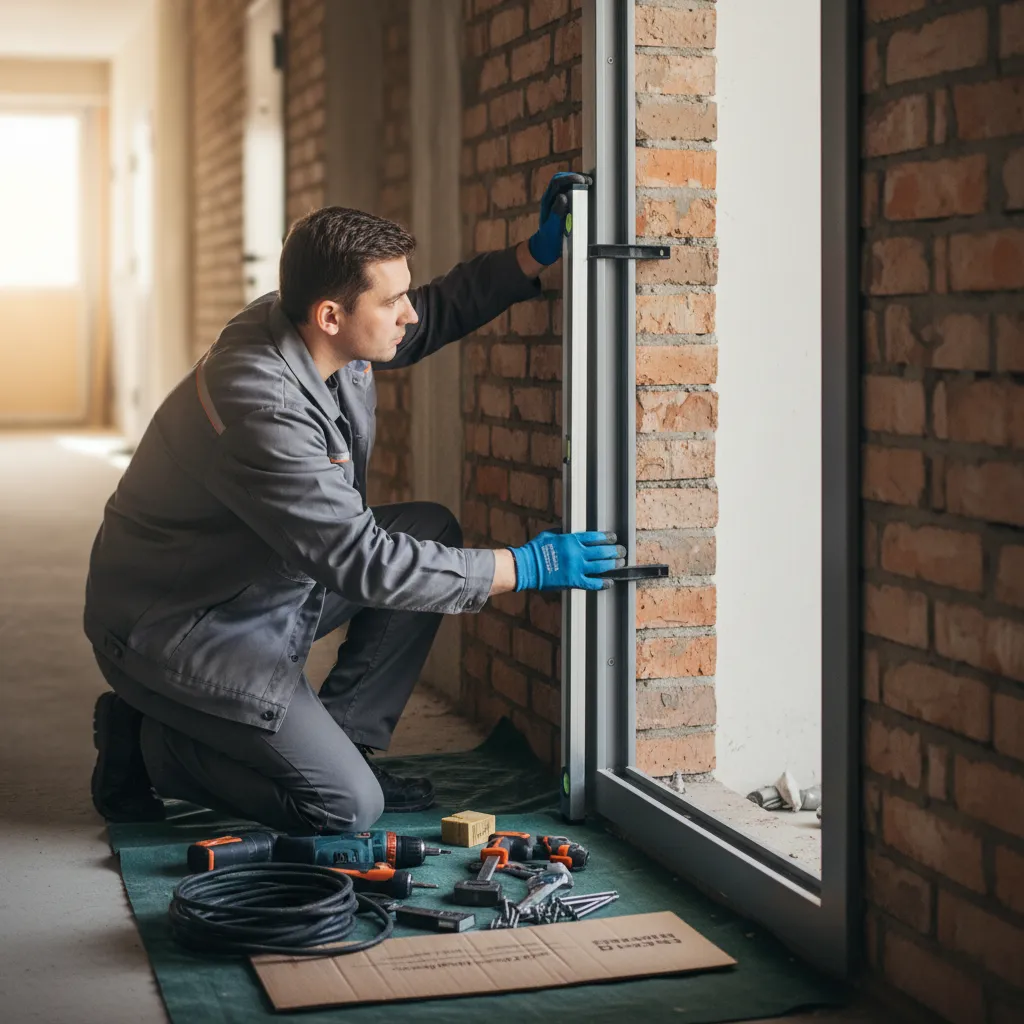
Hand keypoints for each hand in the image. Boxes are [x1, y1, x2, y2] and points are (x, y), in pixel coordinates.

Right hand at [509, 530, 624, 591]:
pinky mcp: (574, 581)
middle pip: (602, 551)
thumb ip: (564, 533)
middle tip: (621, 551)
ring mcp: (577, 568)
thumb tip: (572, 532)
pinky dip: (603, 583)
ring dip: (613, 565)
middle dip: (614, 551)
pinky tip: (610, 582)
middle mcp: (577, 553)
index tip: (613, 538)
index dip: (607, 537)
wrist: (527, 567)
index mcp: (571, 540)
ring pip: (601, 566)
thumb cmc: (535, 550)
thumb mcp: (550, 535)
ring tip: (620, 564)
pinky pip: (593, 583)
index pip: (595, 537)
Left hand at [527, 172, 590, 265]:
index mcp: (547, 201)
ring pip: (566, 184)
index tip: (581, 181)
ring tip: (590, 184)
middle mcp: (551, 197)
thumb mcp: (551, 228)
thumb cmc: (548, 239)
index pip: (557, 182)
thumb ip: (556, 212)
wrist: (545, 248)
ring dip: (578, 181)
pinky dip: (579, 189)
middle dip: (575, 177)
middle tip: (589, 181)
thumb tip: (563, 196)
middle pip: (562, 179)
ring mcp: (557, 200)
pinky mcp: (563, 205)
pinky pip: (570, 192)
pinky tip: (588, 191)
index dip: (569, 178)